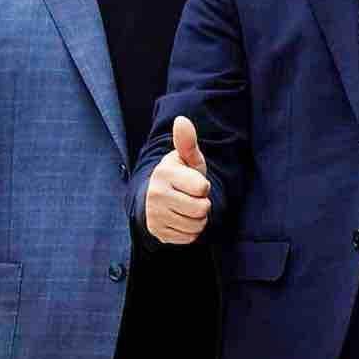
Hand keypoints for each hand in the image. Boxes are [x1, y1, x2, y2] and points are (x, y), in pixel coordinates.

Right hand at [143, 116, 210, 244]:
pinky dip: (190, 231)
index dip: (203, 186)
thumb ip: (187, 142)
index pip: (202, 188)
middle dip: (202, 204)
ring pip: (197, 225)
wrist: (156, 201)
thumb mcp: (187, 160)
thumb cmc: (180, 177)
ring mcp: (154, 216)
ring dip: (197, 219)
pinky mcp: (158, 233)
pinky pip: (189, 237)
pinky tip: (180, 219)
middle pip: (202, 209)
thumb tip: (182, 120)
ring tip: (186, 207)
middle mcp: (155, 194)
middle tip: (190, 197)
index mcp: (164, 174)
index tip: (192, 183)